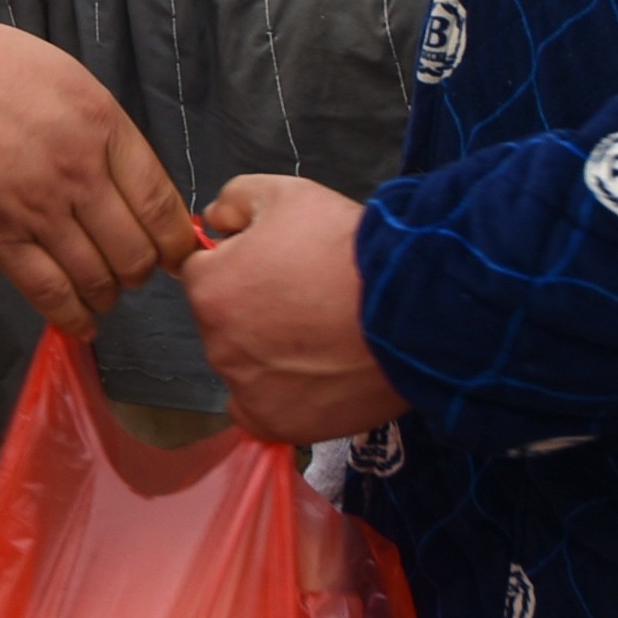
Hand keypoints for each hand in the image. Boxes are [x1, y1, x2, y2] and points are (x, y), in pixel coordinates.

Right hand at [0, 15, 198, 337]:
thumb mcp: (59, 74)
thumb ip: (99, 125)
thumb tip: (127, 175)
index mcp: (101, 124)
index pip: (162, 201)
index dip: (176, 239)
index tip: (176, 252)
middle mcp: (79, 171)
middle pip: (137, 250)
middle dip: (142, 271)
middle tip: (132, 270)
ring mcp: (37, 209)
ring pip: (98, 278)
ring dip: (108, 296)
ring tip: (103, 295)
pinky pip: (50, 293)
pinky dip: (73, 318)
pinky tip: (82, 325)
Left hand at [180, 173, 408, 444]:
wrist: (411, 306)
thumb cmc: (348, 249)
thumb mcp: (286, 194)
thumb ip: (233, 200)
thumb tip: (214, 221)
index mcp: (210, 288)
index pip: (205, 273)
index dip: (242, 263)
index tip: (280, 266)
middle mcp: (217, 344)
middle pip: (225, 322)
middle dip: (254, 310)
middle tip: (307, 299)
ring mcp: (247, 388)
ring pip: (246, 366)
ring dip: (270, 353)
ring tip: (322, 336)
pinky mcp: (278, 423)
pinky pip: (261, 409)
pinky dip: (281, 396)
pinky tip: (313, 375)